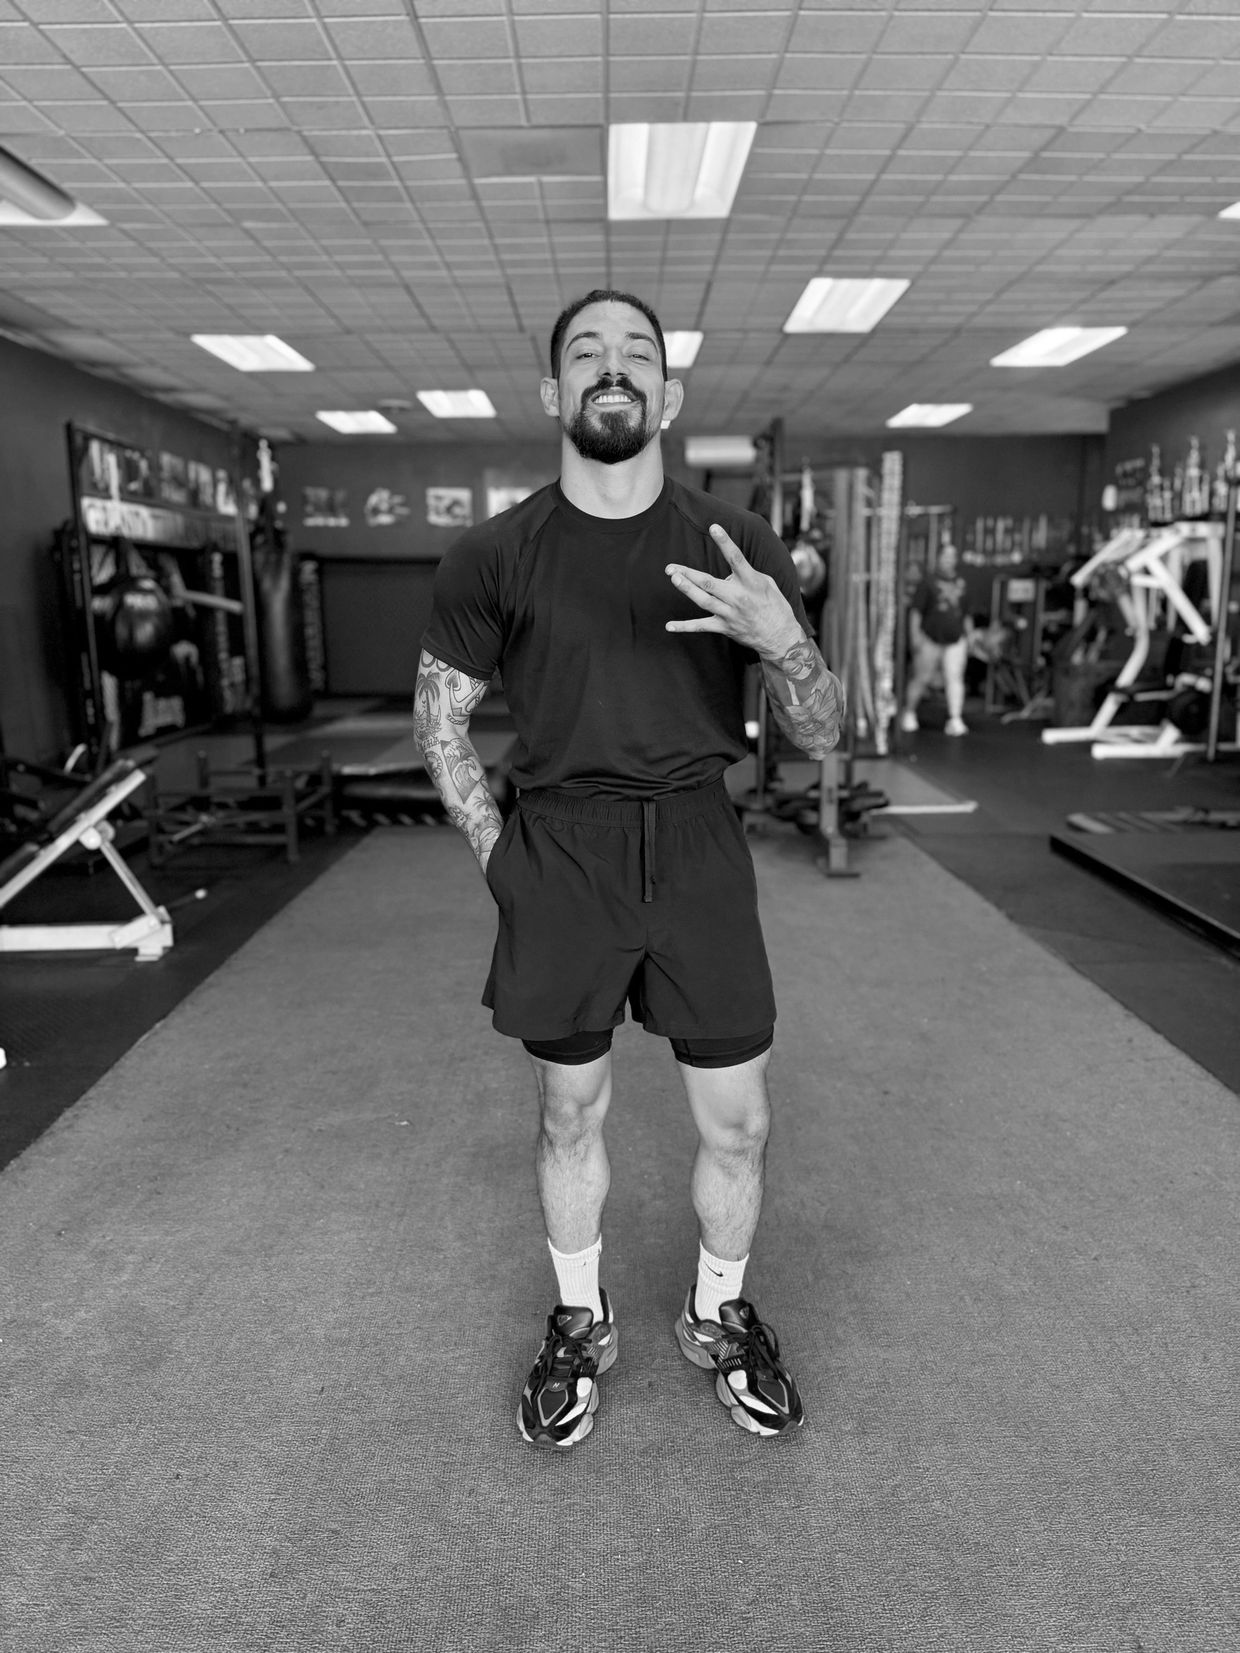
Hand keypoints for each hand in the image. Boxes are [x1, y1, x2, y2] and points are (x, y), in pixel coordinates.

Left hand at [665, 525, 801, 658]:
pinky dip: (684, 627)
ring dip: (687, 589)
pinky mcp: (724, 627)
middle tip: (671, 568)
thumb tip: (728, 572)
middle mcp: (739, 597)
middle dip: (688, 574)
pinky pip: (701, 626)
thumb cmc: (775, 605)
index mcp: (751, 582)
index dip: (725, 542)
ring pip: (703, 601)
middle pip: (709, 583)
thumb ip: (746, 574)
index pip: (736, 558)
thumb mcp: (767, 583)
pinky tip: (669, 626)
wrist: (780, 637)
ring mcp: (730, 614)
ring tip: (674, 579)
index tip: (714, 527)